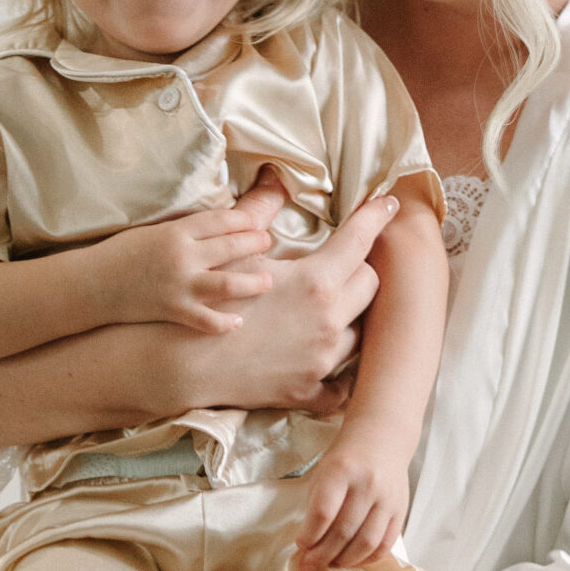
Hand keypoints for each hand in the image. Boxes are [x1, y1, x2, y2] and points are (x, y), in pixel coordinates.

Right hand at [105, 197, 278, 334]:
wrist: (91, 284)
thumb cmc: (119, 255)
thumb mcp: (152, 232)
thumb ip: (183, 231)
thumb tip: (215, 230)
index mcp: (176, 231)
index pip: (220, 220)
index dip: (243, 221)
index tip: (255, 224)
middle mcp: (182, 255)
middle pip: (230, 246)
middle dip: (255, 244)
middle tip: (268, 244)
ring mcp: (179, 284)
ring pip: (227, 283)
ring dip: (252, 282)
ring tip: (267, 281)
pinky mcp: (173, 310)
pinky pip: (206, 319)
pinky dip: (224, 323)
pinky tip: (237, 323)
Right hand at [171, 192, 397, 413]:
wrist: (181, 363)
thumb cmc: (209, 302)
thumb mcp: (236, 252)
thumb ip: (261, 212)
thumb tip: (274, 180)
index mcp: (317, 282)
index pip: (361, 239)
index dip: (377, 216)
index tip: (389, 206)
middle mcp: (329, 321)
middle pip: (370, 284)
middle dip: (359, 269)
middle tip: (342, 264)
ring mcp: (322, 360)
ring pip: (361, 332)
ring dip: (349, 318)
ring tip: (327, 310)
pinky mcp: (308, 390)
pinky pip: (342, 385)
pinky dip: (339, 373)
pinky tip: (326, 360)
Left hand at [294, 422, 409, 570]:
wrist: (382, 438)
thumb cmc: (346, 458)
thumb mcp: (324, 471)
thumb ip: (317, 504)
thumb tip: (308, 544)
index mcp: (341, 471)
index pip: (323, 513)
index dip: (309, 535)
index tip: (301, 545)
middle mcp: (367, 484)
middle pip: (344, 532)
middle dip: (323, 555)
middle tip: (309, 567)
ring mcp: (387, 498)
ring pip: (366, 543)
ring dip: (346, 561)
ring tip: (331, 564)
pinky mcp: (401, 510)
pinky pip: (386, 544)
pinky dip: (369, 558)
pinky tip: (354, 560)